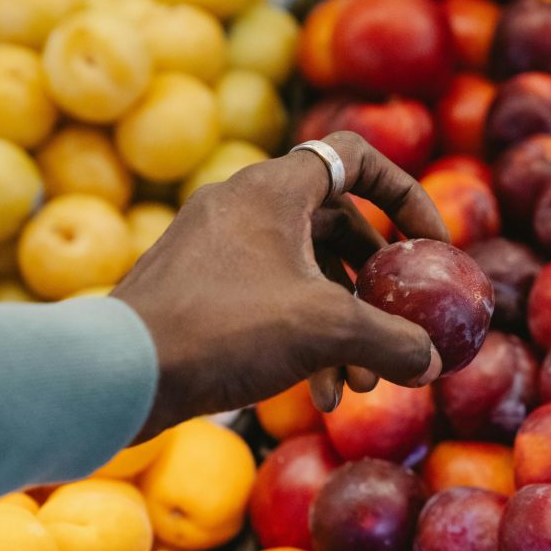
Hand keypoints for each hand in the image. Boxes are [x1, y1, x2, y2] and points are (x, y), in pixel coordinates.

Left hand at [112, 132, 449, 440]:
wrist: (116, 372)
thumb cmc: (225, 329)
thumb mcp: (325, 330)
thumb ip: (391, 340)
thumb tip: (434, 362)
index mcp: (276, 189)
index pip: (358, 157)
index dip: (406, 196)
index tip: (433, 244)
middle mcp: (245, 205)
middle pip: (337, 227)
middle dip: (374, 286)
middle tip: (398, 326)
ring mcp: (217, 245)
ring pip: (304, 273)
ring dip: (342, 324)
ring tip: (359, 384)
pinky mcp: (199, 285)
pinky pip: (269, 297)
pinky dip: (302, 336)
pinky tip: (317, 393)